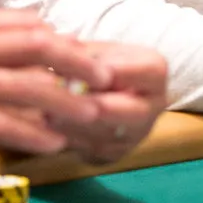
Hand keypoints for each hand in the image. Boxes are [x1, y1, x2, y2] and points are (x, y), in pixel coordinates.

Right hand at [0, 9, 112, 155]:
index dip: (61, 38)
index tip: (89, 52)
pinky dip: (30, 133)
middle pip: (33, 47)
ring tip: (92, 112)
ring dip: (63, 101)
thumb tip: (43, 29)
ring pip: (21, 87)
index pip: (24, 24)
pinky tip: (54, 141)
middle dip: (75, 60)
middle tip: (105, 76)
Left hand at [52, 41, 167, 163]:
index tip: (85, 68)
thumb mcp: (94, 49)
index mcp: (155, 72)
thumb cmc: (98, 63)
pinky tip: (50, 129)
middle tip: (69, 99)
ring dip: (77, 126)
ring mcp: (137, 134)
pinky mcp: (115, 154)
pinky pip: (93, 151)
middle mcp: (155, 105)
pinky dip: (70, 140)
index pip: (145, 72)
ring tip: (47, 114)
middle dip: (98, 106)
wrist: (102, 90)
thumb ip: (81, 51)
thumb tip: (64, 47)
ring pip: (109, 136)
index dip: (115, 71)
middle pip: (133, 112)